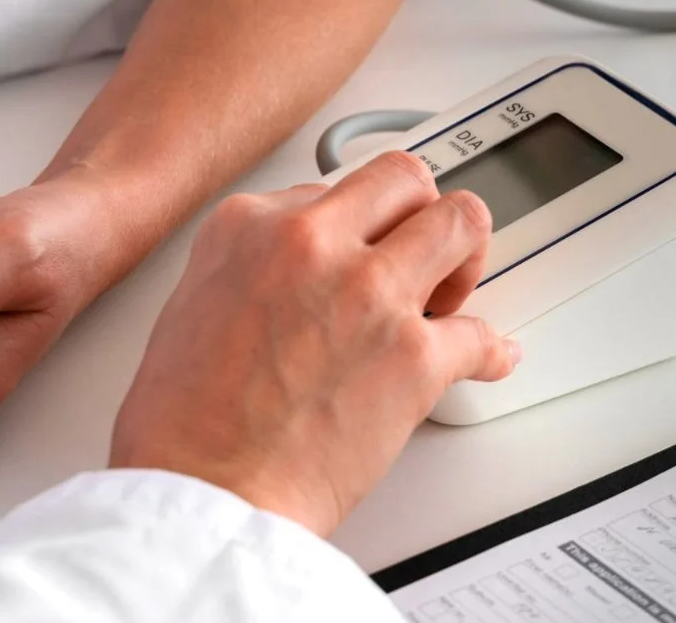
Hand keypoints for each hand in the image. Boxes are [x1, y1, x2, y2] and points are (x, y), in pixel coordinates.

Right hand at [110, 152, 519, 534]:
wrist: (204, 495)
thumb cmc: (184, 425)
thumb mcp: (190, 303)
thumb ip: (250, 266)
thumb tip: (292, 274)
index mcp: (250, 224)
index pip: (330, 188)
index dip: (352, 225)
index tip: (362, 246)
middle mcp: (313, 243)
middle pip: (404, 181)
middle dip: (421, 212)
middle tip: (420, 251)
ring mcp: (370, 293)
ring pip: (460, 225)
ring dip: (465, 257)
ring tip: (452, 290)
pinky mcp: (414, 356)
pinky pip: (481, 335)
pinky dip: (491, 351)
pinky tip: (489, 357)